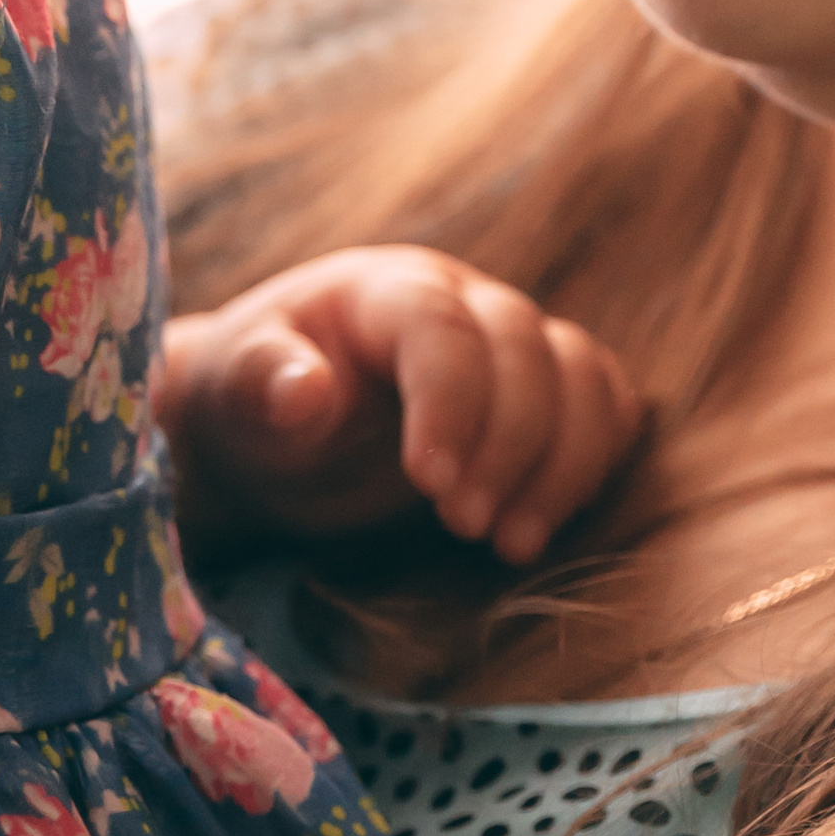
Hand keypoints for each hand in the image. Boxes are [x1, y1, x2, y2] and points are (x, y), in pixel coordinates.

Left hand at [161, 245, 641, 564]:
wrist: (274, 425)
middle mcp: (462, 304)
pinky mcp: (543, 393)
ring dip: (563, 462)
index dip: (450, 401)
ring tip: (511, 544)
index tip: (431, 484)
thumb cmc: (251, 403)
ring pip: (580, 375)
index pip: (440, 327)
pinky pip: (602, 404)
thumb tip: (305, 390)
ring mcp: (511, 345)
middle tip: (465, 527)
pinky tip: (542, 522)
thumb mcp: (231, 393)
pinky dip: (592, 461)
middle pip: (524, 350)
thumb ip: (260, 380)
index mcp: (383, 291)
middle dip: (507, 445)